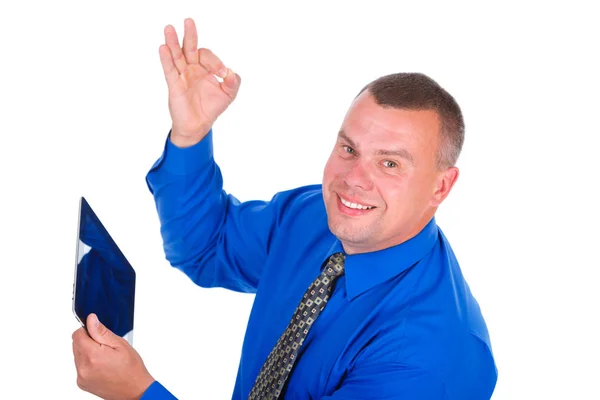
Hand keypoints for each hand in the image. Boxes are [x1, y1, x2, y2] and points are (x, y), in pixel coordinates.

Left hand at [72, 314, 154, 399]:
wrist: (134, 390)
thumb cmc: (131, 369)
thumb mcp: (121, 345)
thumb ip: (102, 332)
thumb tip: (91, 320)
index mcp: (93, 356)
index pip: (77, 335)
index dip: (87, 330)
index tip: (98, 333)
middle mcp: (84, 368)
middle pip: (76, 344)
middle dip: (88, 341)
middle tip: (106, 347)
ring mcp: (81, 377)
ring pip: (77, 355)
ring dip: (88, 352)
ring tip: (105, 358)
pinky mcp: (81, 383)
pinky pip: (79, 366)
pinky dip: (88, 363)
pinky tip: (102, 366)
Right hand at [159, 18, 240, 146]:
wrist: (198, 125)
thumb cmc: (212, 108)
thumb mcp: (228, 95)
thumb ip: (233, 83)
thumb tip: (232, 72)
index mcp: (205, 68)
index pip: (207, 56)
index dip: (216, 62)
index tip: (223, 73)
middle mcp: (192, 68)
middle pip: (190, 48)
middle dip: (190, 35)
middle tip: (189, 20)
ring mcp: (182, 75)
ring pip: (177, 55)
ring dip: (173, 42)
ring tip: (169, 28)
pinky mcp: (174, 85)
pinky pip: (169, 70)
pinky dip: (166, 59)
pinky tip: (163, 48)